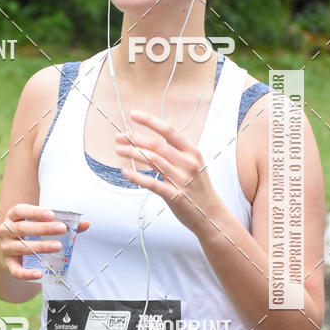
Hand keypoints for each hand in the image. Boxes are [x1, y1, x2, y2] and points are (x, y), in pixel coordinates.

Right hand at [0, 203, 89, 280]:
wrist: (5, 254)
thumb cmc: (27, 235)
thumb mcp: (39, 226)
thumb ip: (61, 224)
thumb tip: (86, 224)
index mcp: (13, 217)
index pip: (20, 210)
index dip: (35, 212)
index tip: (51, 214)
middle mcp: (6, 231)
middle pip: (23, 228)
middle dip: (43, 228)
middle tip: (62, 229)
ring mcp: (5, 248)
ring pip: (21, 248)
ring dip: (40, 247)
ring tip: (58, 246)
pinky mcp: (7, 265)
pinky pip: (16, 271)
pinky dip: (27, 273)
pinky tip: (40, 273)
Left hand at [115, 110, 220, 235]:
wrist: (211, 215)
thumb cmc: (199, 187)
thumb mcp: (194, 162)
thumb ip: (179, 145)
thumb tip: (168, 123)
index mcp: (192, 152)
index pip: (169, 131)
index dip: (150, 121)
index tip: (133, 114)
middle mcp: (188, 163)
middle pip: (157, 145)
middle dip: (135, 138)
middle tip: (118, 137)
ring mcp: (182, 179)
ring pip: (152, 160)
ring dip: (132, 153)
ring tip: (118, 150)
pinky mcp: (175, 196)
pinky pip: (152, 183)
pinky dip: (137, 177)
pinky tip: (125, 172)